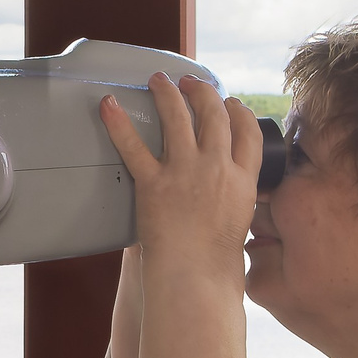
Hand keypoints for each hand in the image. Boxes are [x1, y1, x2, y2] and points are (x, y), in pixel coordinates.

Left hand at [99, 74, 262, 283]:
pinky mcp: (154, 183)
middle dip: (202, 92)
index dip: (238, 111)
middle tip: (191, 82)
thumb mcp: (239, 225)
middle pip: (214, 116)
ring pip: (178, 118)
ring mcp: (185, 172)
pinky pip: (134, 146)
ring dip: (167, 93)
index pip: (248, 132)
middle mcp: (217, 168)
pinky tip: (109, 105)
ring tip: (159, 80)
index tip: (230, 103)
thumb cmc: (216, 263)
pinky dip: (118, 123)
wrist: (195, 277)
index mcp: (244, 181)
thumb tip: (227, 199)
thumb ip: (234, 202)